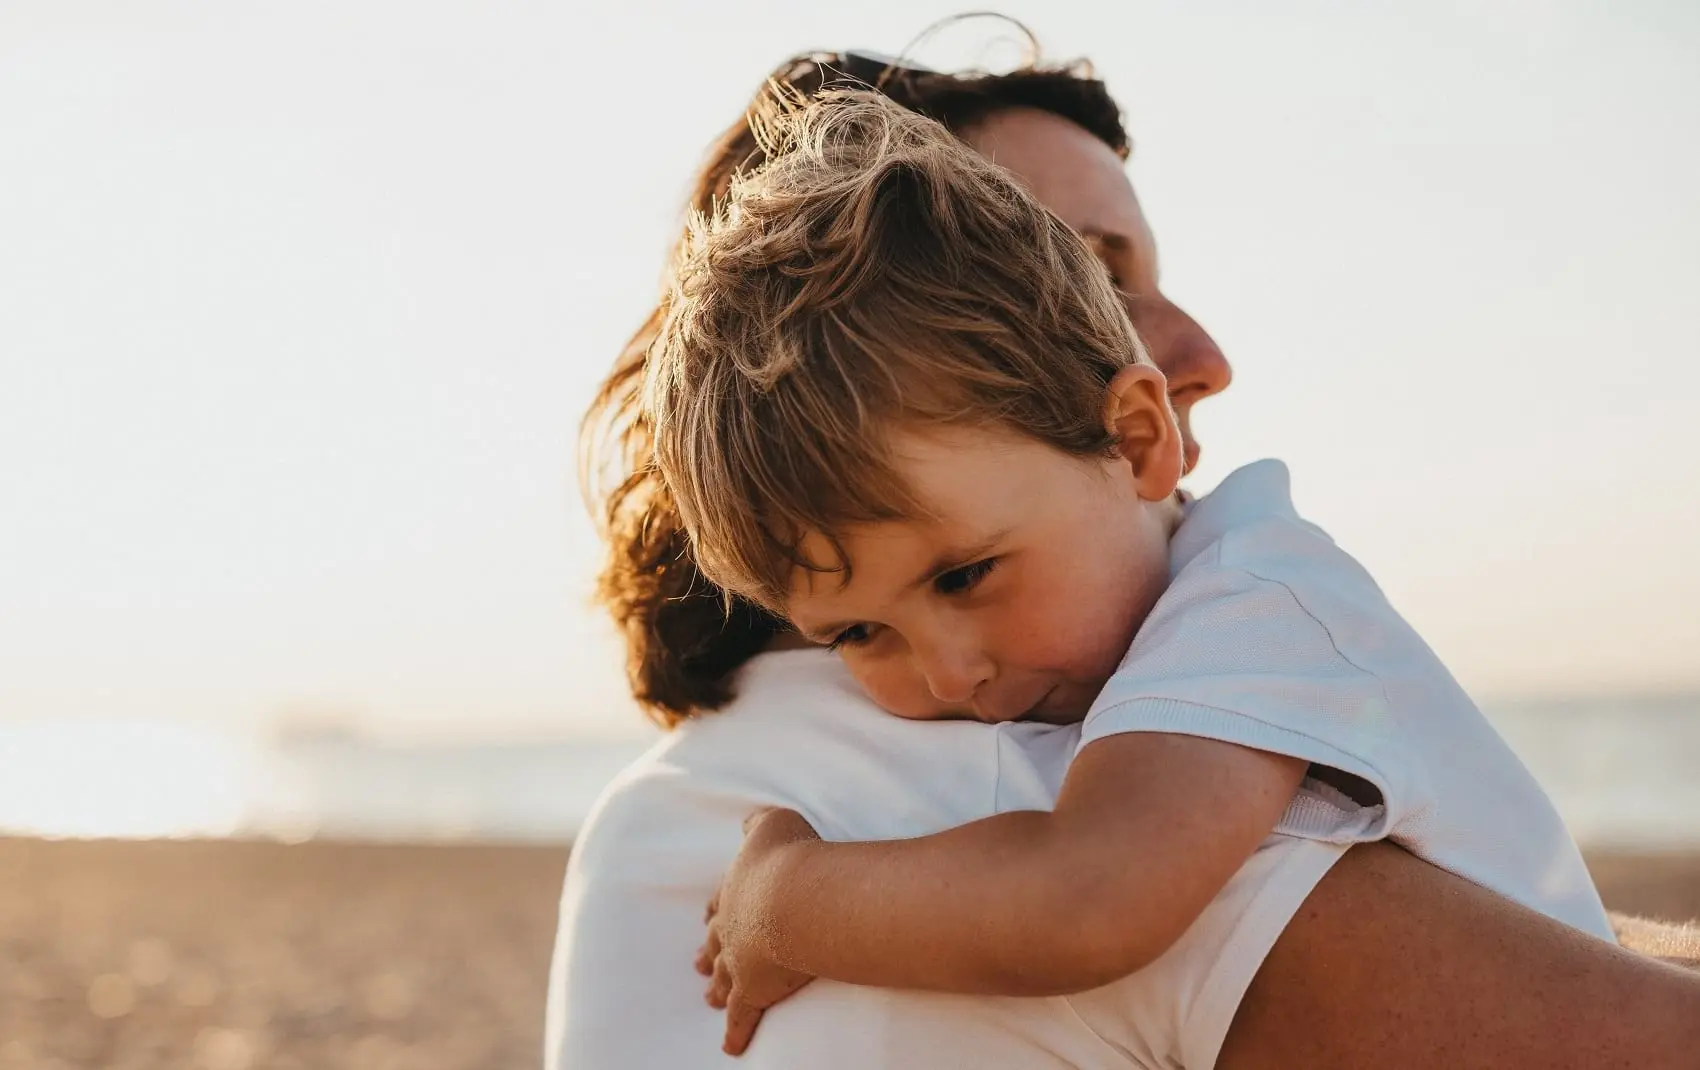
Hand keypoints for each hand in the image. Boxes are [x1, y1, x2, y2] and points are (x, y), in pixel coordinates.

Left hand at [695, 807, 821, 1054]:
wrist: (795, 896)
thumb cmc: (790, 856)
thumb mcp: (773, 823)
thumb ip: (759, 822)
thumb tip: (749, 822)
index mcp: (735, 890)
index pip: (721, 902)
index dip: (717, 910)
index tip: (708, 917)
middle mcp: (731, 926)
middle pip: (714, 942)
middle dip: (707, 952)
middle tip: (697, 963)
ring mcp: (739, 961)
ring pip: (722, 978)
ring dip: (716, 987)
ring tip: (708, 997)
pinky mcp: (753, 991)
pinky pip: (741, 1017)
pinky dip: (736, 1032)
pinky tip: (731, 1047)